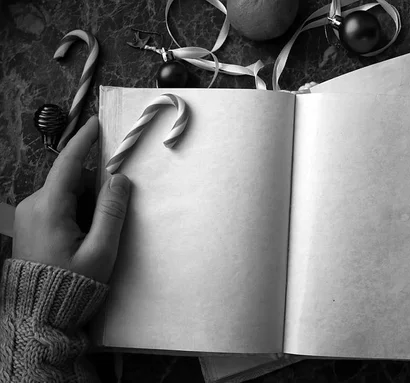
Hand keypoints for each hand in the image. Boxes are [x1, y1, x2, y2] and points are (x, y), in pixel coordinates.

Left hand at [12, 116, 130, 283]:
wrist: (40, 314)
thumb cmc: (73, 283)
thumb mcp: (101, 250)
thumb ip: (112, 211)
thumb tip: (119, 178)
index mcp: (49, 208)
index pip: (68, 164)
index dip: (83, 141)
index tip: (96, 123)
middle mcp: (34, 205)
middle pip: (72, 181)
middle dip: (95, 190)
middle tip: (110, 220)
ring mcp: (30, 215)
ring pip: (67, 194)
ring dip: (87, 205)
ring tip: (95, 237)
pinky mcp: (31, 224)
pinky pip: (58, 206)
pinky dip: (77, 213)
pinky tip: (83, 238)